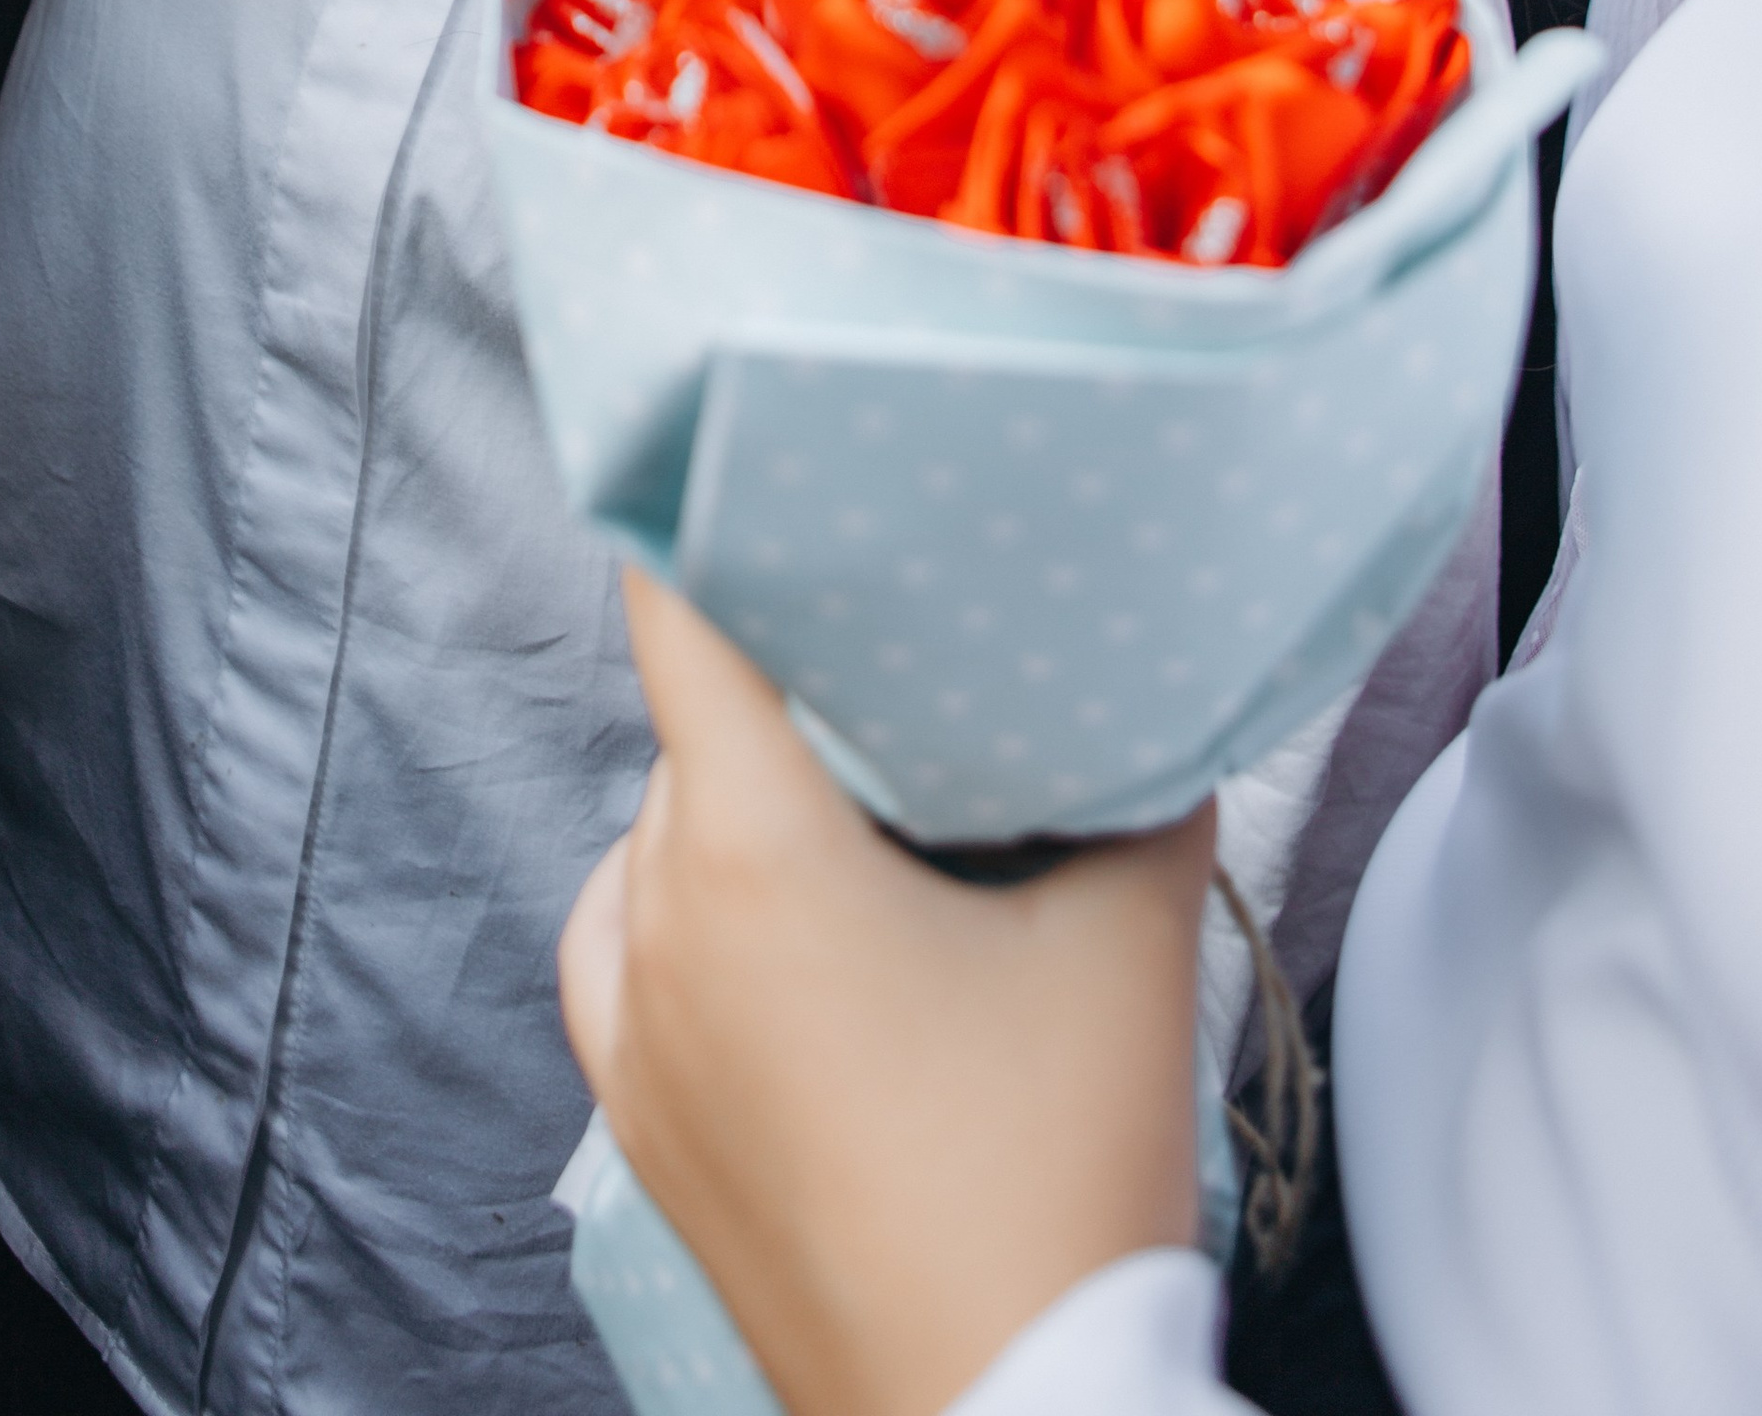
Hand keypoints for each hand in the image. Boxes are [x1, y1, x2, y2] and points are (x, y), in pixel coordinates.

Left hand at [559, 574, 1213, 1415]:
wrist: (1012, 1410)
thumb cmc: (1060, 1171)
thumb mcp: (1128, 929)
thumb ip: (1127, 771)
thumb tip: (1138, 674)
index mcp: (748, 849)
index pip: (676, 612)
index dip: (700, 508)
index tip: (742, 444)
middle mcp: (657, 920)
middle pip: (694, 728)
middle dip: (785, 688)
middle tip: (890, 668)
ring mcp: (632, 1031)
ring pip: (656, 835)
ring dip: (735, 805)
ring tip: (860, 821)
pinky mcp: (638, 1121)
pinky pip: (623, 945)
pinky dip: (680, 907)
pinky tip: (776, 925)